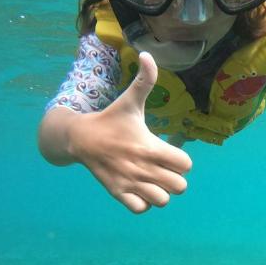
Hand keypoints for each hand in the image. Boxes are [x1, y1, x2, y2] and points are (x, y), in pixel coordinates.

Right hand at [69, 52, 191, 212]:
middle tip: (162, 168)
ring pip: (162, 201)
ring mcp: (130, 183)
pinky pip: (140, 209)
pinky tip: (140, 190)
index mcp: (150, 147)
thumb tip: (148, 54)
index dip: (181, 160)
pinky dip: (143, 203)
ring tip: (152, 181)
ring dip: (160, 193)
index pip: (186, 165)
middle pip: (179, 186)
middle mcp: (143, 168)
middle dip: (174, 178)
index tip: (168, 152)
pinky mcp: (117, 193)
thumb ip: (145, 80)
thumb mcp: (130, 100)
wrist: (79, 138)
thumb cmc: (111, 120)